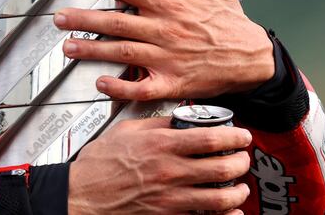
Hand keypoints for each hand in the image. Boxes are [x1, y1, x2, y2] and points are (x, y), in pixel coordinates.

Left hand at [55, 0, 273, 99]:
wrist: (253, 59)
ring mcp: (166, 58)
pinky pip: (142, 87)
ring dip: (92, 51)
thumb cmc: (231, 20)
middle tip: (58, 18)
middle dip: (84, 20)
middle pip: (116, 22)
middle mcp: (163, 30)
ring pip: (122, 53)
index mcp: (169, 5)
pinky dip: (121, 87)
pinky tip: (100, 83)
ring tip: (68, 47)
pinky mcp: (172, 83)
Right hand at [69, 117, 251, 213]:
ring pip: (221, 197)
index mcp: (160, 145)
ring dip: (238, 190)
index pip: (210, 139)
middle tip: (242, 157)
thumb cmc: (98, 164)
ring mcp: (171, 197)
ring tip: (239, 185)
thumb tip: (176, 119)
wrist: (82, 194)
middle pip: (222, 167)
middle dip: (240, 162)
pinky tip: (229, 210)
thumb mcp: (125, 131)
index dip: (233, 137)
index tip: (240, 135)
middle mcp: (169, 171)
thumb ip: (155, 124)